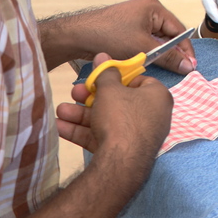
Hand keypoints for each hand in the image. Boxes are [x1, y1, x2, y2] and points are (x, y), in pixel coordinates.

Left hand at [41, 0, 196, 73]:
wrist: (78, 36)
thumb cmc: (109, 35)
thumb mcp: (142, 47)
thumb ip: (167, 57)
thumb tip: (188, 66)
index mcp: (154, 8)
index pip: (178, 29)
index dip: (185, 49)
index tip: (191, 66)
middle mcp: (147, 10)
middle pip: (168, 34)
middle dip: (173, 52)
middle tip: (181, 71)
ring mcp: (136, 19)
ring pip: (156, 40)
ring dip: (160, 55)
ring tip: (167, 70)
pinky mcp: (127, 29)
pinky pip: (145, 42)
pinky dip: (148, 53)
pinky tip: (150, 65)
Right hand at [56, 53, 173, 159]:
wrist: (120, 163)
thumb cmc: (120, 116)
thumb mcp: (109, 90)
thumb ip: (105, 72)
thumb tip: (103, 55)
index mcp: (157, 97)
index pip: (137, 81)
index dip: (116, 78)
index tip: (98, 77)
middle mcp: (152, 116)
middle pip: (117, 101)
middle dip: (90, 98)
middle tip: (74, 92)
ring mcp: (138, 136)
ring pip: (106, 120)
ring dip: (81, 114)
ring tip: (60, 111)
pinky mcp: (124, 153)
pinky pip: (104, 137)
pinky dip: (84, 132)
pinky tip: (60, 127)